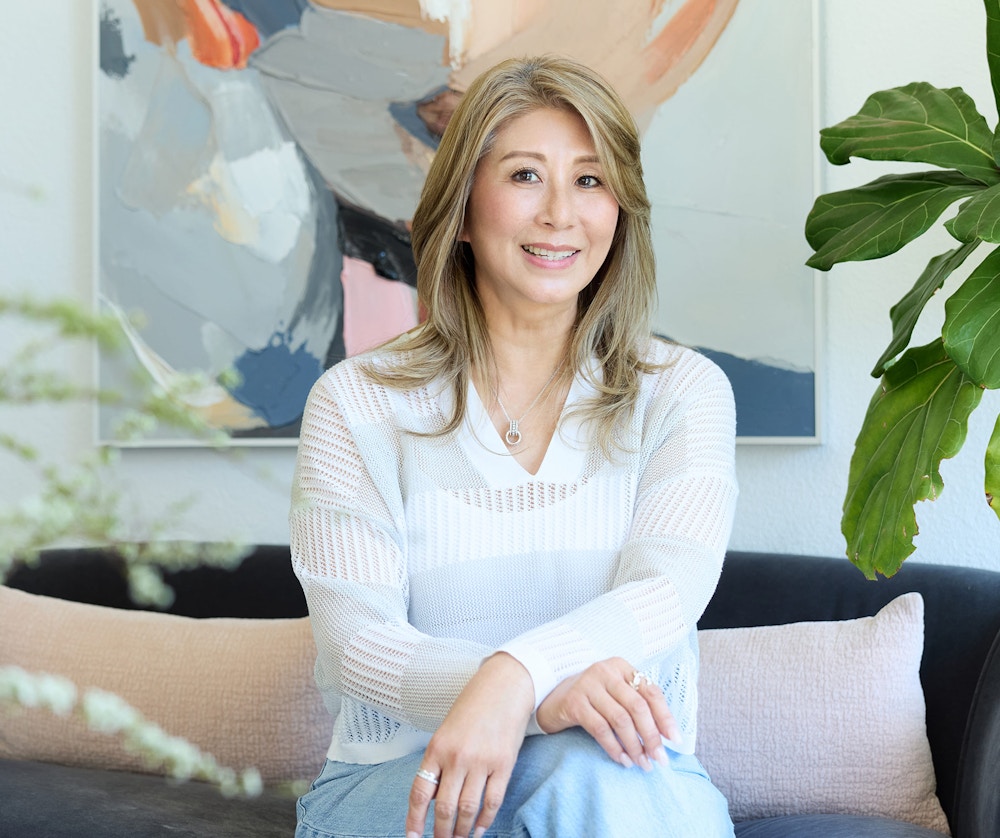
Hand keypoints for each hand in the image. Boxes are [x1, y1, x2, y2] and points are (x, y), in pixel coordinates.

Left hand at [406, 653, 533, 837]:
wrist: (504, 686)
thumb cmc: (473, 707)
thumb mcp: (447, 731)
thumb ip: (440, 762)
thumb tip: (433, 798)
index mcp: (437, 748)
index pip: (420, 792)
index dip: (415, 820)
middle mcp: (457, 757)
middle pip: (445, 807)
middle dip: (442, 832)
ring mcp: (481, 761)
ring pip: (468, 808)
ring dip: (462, 830)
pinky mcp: (503, 764)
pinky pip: (492, 801)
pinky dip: (485, 820)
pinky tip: (480, 830)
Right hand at [535, 657, 677, 770]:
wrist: (550, 697)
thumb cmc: (591, 698)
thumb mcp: (614, 693)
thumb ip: (637, 705)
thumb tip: (666, 735)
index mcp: (621, 666)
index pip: (650, 692)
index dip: (665, 717)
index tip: (674, 740)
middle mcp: (606, 671)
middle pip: (637, 707)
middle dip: (651, 737)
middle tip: (659, 759)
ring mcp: (588, 685)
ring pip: (621, 720)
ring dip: (634, 746)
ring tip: (642, 763)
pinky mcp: (574, 702)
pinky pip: (601, 729)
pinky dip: (614, 747)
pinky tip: (622, 760)